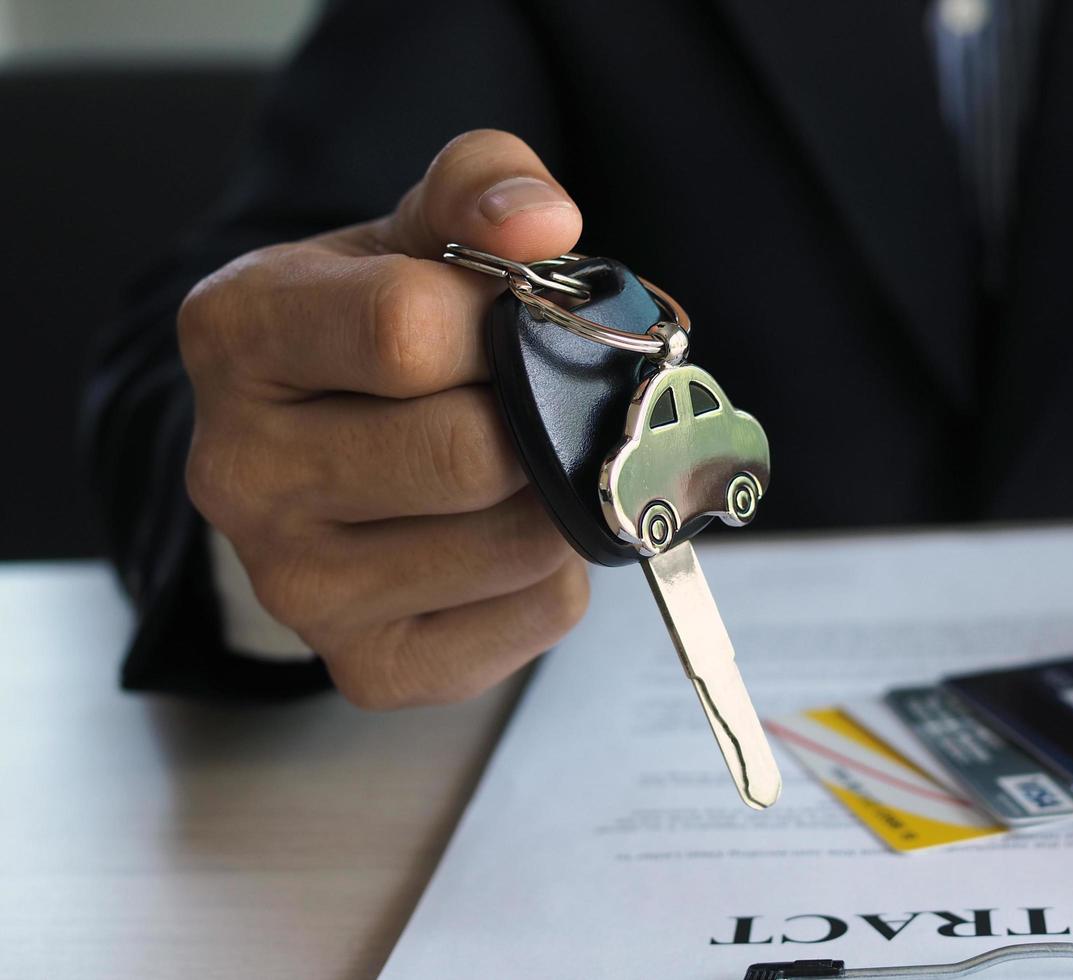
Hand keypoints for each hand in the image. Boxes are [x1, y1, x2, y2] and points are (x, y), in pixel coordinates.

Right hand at [180, 130, 588, 707]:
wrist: (329, 449)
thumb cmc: (380, 336)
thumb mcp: (415, 231)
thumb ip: (482, 189)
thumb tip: (546, 222)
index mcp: (237, 335)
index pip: (405, 329)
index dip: (505, 319)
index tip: (514, 316)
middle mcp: (240, 471)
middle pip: (471, 452)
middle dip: (540, 415)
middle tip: (538, 398)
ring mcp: (297, 585)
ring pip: (520, 539)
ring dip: (560, 493)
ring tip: (523, 460)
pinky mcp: (370, 665)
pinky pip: (536, 616)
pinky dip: (557, 571)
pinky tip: (507, 532)